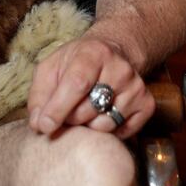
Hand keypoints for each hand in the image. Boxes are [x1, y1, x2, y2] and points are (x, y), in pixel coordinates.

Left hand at [26, 35, 154, 139]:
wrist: (113, 53)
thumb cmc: (76, 63)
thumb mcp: (52, 67)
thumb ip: (40, 94)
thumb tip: (38, 124)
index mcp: (93, 53)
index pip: (77, 83)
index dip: (58, 107)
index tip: (45, 126)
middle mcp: (119, 68)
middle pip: (89, 109)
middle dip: (70, 118)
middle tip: (65, 112)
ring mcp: (136, 87)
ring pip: (105, 124)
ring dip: (88, 125)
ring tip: (84, 111)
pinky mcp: (146, 104)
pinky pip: (123, 132)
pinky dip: (108, 132)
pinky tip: (101, 115)